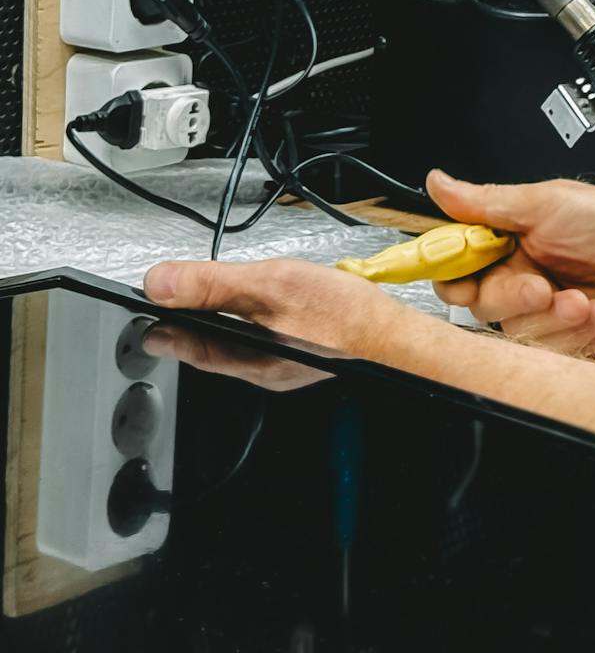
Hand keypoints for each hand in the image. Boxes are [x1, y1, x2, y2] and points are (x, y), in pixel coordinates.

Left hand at [142, 255, 402, 367]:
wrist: (392, 338)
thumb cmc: (339, 315)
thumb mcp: (269, 285)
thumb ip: (211, 284)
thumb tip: (160, 283)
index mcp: (246, 358)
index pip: (190, 347)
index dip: (165, 332)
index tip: (145, 324)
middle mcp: (262, 370)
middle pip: (213, 350)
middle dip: (190, 332)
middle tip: (165, 320)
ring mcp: (285, 366)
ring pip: (239, 348)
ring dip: (219, 329)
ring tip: (203, 313)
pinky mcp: (305, 356)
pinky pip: (264, 343)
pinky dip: (251, 327)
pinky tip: (260, 314)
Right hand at [427, 170, 594, 356]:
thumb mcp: (546, 204)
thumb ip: (486, 202)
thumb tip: (438, 183)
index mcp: (509, 240)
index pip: (458, 262)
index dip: (451, 270)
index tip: (461, 274)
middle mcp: (521, 275)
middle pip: (481, 302)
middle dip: (510, 297)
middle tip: (539, 287)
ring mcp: (544, 310)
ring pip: (514, 329)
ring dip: (550, 316)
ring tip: (581, 299)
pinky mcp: (567, 339)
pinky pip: (547, 350)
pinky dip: (573, 333)